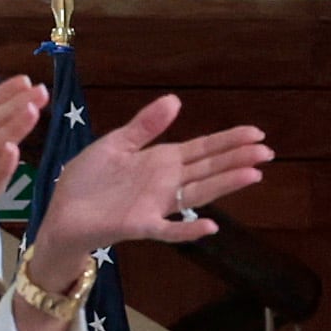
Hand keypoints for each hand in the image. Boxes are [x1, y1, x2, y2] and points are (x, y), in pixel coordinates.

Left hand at [29, 94, 273, 268]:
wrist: (63, 212)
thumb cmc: (88, 181)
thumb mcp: (117, 143)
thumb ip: (146, 125)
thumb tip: (176, 100)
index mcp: (161, 161)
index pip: (203, 148)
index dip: (229, 141)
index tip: (256, 133)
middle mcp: (165, 183)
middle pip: (208, 168)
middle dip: (237, 159)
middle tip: (268, 150)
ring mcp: (155, 205)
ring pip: (198, 194)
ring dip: (225, 185)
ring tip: (252, 175)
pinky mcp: (139, 225)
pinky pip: (168, 230)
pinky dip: (188, 229)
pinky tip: (210, 227)